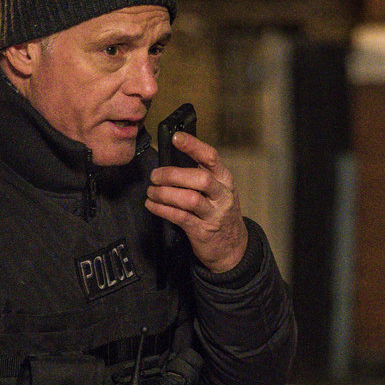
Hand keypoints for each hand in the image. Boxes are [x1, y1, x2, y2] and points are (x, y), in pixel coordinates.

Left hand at [145, 131, 247, 272]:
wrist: (232, 247)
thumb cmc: (219, 213)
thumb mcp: (218, 190)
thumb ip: (200, 175)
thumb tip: (169, 161)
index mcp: (225, 180)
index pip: (211, 157)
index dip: (193, 146)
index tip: (176, 138)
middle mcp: (222, 195)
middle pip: (200, 178)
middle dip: (173, 175)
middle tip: (155, 176)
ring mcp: (214, 214)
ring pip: (190, 199)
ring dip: (165, 193)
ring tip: (152, 192)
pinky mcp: (203, 231)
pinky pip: (180, 217)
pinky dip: (162, 209)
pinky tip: (152, 205)